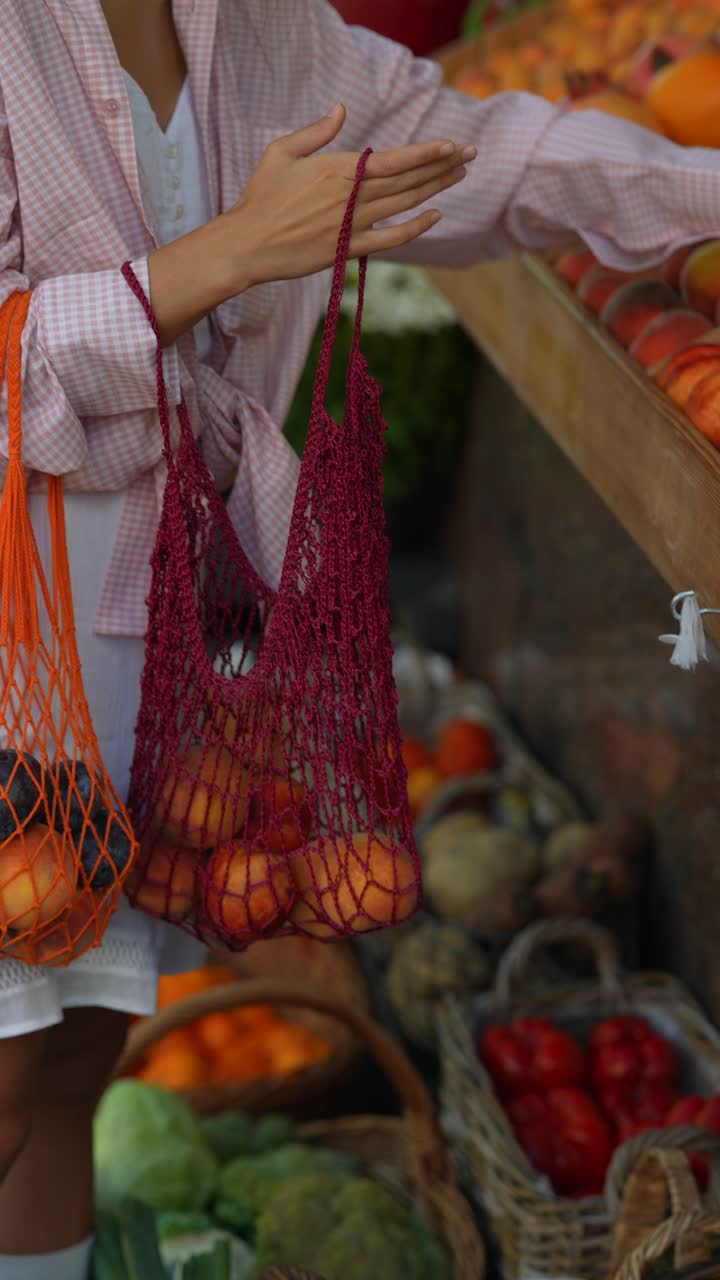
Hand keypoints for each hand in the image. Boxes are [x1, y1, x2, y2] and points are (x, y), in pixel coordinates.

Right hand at [222, 103, 475, 289]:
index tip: (452, 145)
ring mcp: (354, 224)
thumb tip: (341, 109)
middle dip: (442, 166)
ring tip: (459, 176)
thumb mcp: (282, 152)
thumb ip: (316, 131)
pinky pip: (392, 238)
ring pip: (405, 204)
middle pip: (408, 180)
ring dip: (436, 189)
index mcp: (338, 169)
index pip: (394, 159)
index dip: (427, 152)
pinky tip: (436, 216)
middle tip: (469, 156)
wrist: (248, 244)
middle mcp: (352, 196)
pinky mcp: (350, 248)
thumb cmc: (261, 196)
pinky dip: (416, 228)